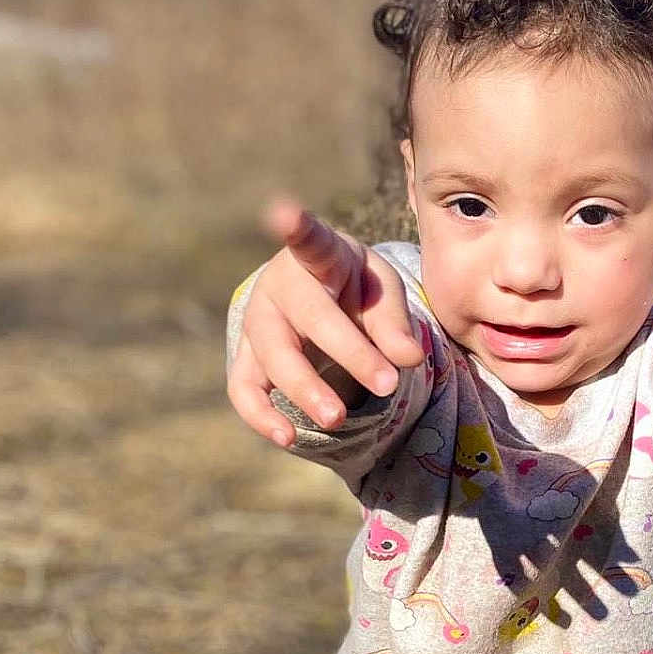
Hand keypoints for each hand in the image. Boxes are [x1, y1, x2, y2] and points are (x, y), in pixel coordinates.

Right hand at [227, 199, 424, 442]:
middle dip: (348, 353)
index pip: (309, 240)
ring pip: (273, 358)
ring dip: (304, 390)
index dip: (296, 226)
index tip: (283, 213)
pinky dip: (261, 417)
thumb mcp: (382, 292)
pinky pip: (244, 390)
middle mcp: (279, 286)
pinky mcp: (249, 360)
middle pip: (306, 319)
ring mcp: (259, 324)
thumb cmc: (356, 288)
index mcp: (317, 256)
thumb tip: (408, 359)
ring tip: (338, 420)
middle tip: (387, 386)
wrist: (323, 301)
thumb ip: (395, 321)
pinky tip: (288, 440)